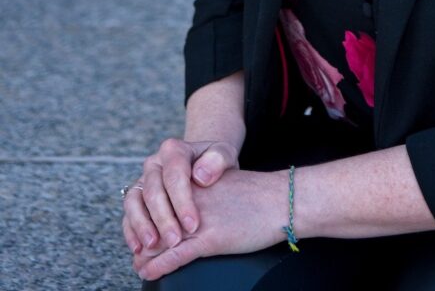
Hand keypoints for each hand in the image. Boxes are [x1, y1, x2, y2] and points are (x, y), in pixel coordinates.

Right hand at [122, 138, 240, 255]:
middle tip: (175, 241)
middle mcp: (153, 163)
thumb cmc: (215, 164)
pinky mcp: (135, 198)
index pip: (174, 174)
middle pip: (152, 190)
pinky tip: (139, 247)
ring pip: (134, 201)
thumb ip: (218, 159)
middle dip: (163, 218)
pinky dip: (131, 231)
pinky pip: (128, 214)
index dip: (182, 201)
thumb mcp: (224, 155)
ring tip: (153, 246)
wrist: (204, 167)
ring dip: (142, 225)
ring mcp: (142, 181)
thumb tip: (201, 176)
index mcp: (173, 150)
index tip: (193, 225)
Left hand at [132, 167, 287, 281]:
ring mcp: (200, 218)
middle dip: (143, 235)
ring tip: (139, 264)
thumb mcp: (221, 184)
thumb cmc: (254, 194)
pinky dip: (159, 266)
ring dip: (146, 254)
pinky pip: (177, 255)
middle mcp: (192, 196)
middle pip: (155, 216)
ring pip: (162, 238)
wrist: (279, 199)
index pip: (158, 195)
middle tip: (137, 251)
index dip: (145, 214)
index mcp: (193, 179)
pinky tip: (149, 272)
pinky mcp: (211, 238)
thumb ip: (201, 191)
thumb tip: (184, 210)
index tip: (142, 228)